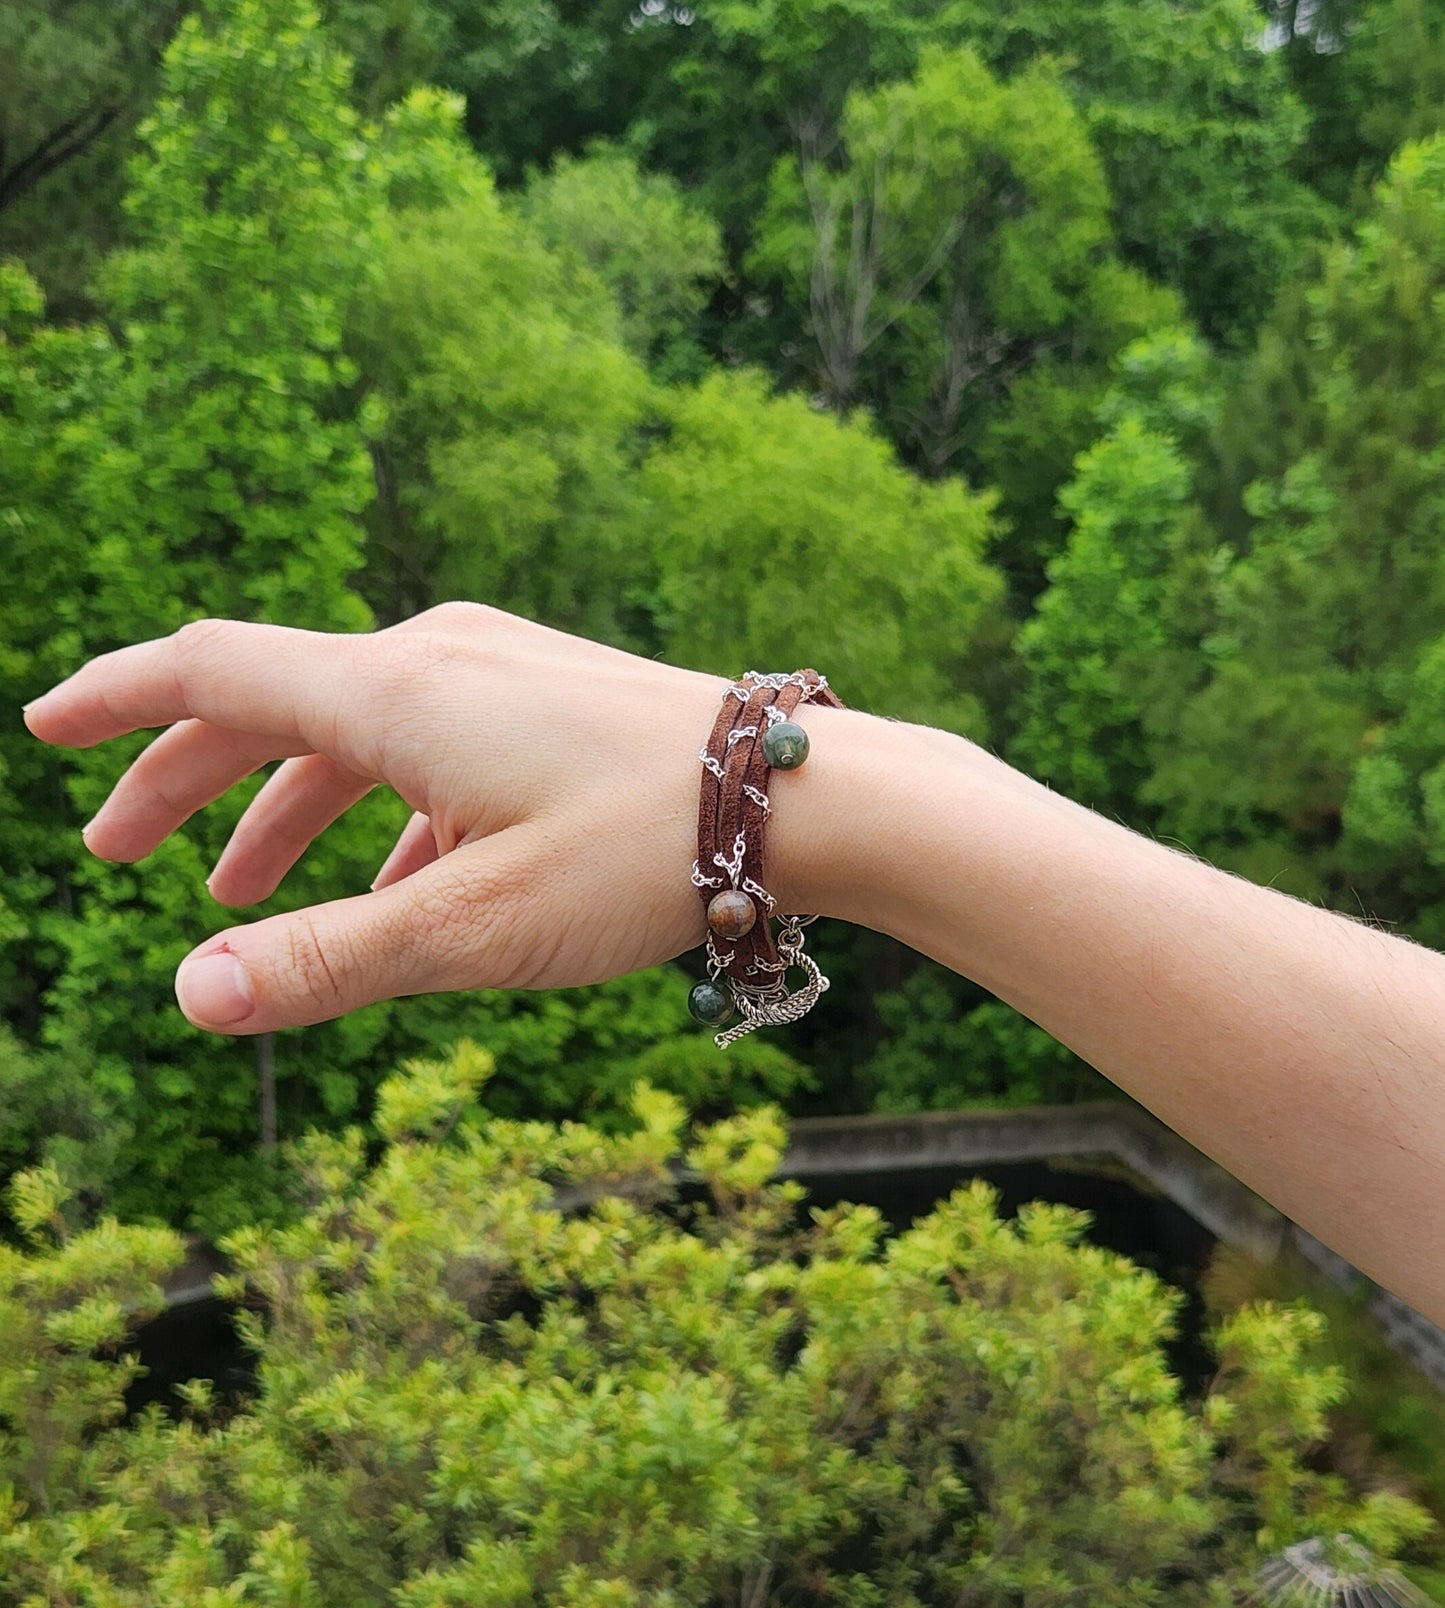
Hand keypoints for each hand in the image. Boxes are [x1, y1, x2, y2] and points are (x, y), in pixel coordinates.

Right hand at [22, 604, 747, 1033]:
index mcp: (396, 693)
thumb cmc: (642, 852)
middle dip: (184, 776)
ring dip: (286, 806)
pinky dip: (384, 813)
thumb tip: (190, 994)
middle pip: (270, 700)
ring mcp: (498, 670)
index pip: (212, 670)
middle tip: (116, 850)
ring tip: (243, 891)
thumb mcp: (474, 926)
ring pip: (353, 732)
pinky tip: (397, 883)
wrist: (805, 793)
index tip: (43, 728)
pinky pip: (433, 749)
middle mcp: (436, 659)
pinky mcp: (547, 697)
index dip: (115, 700)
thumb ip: (330, 960)